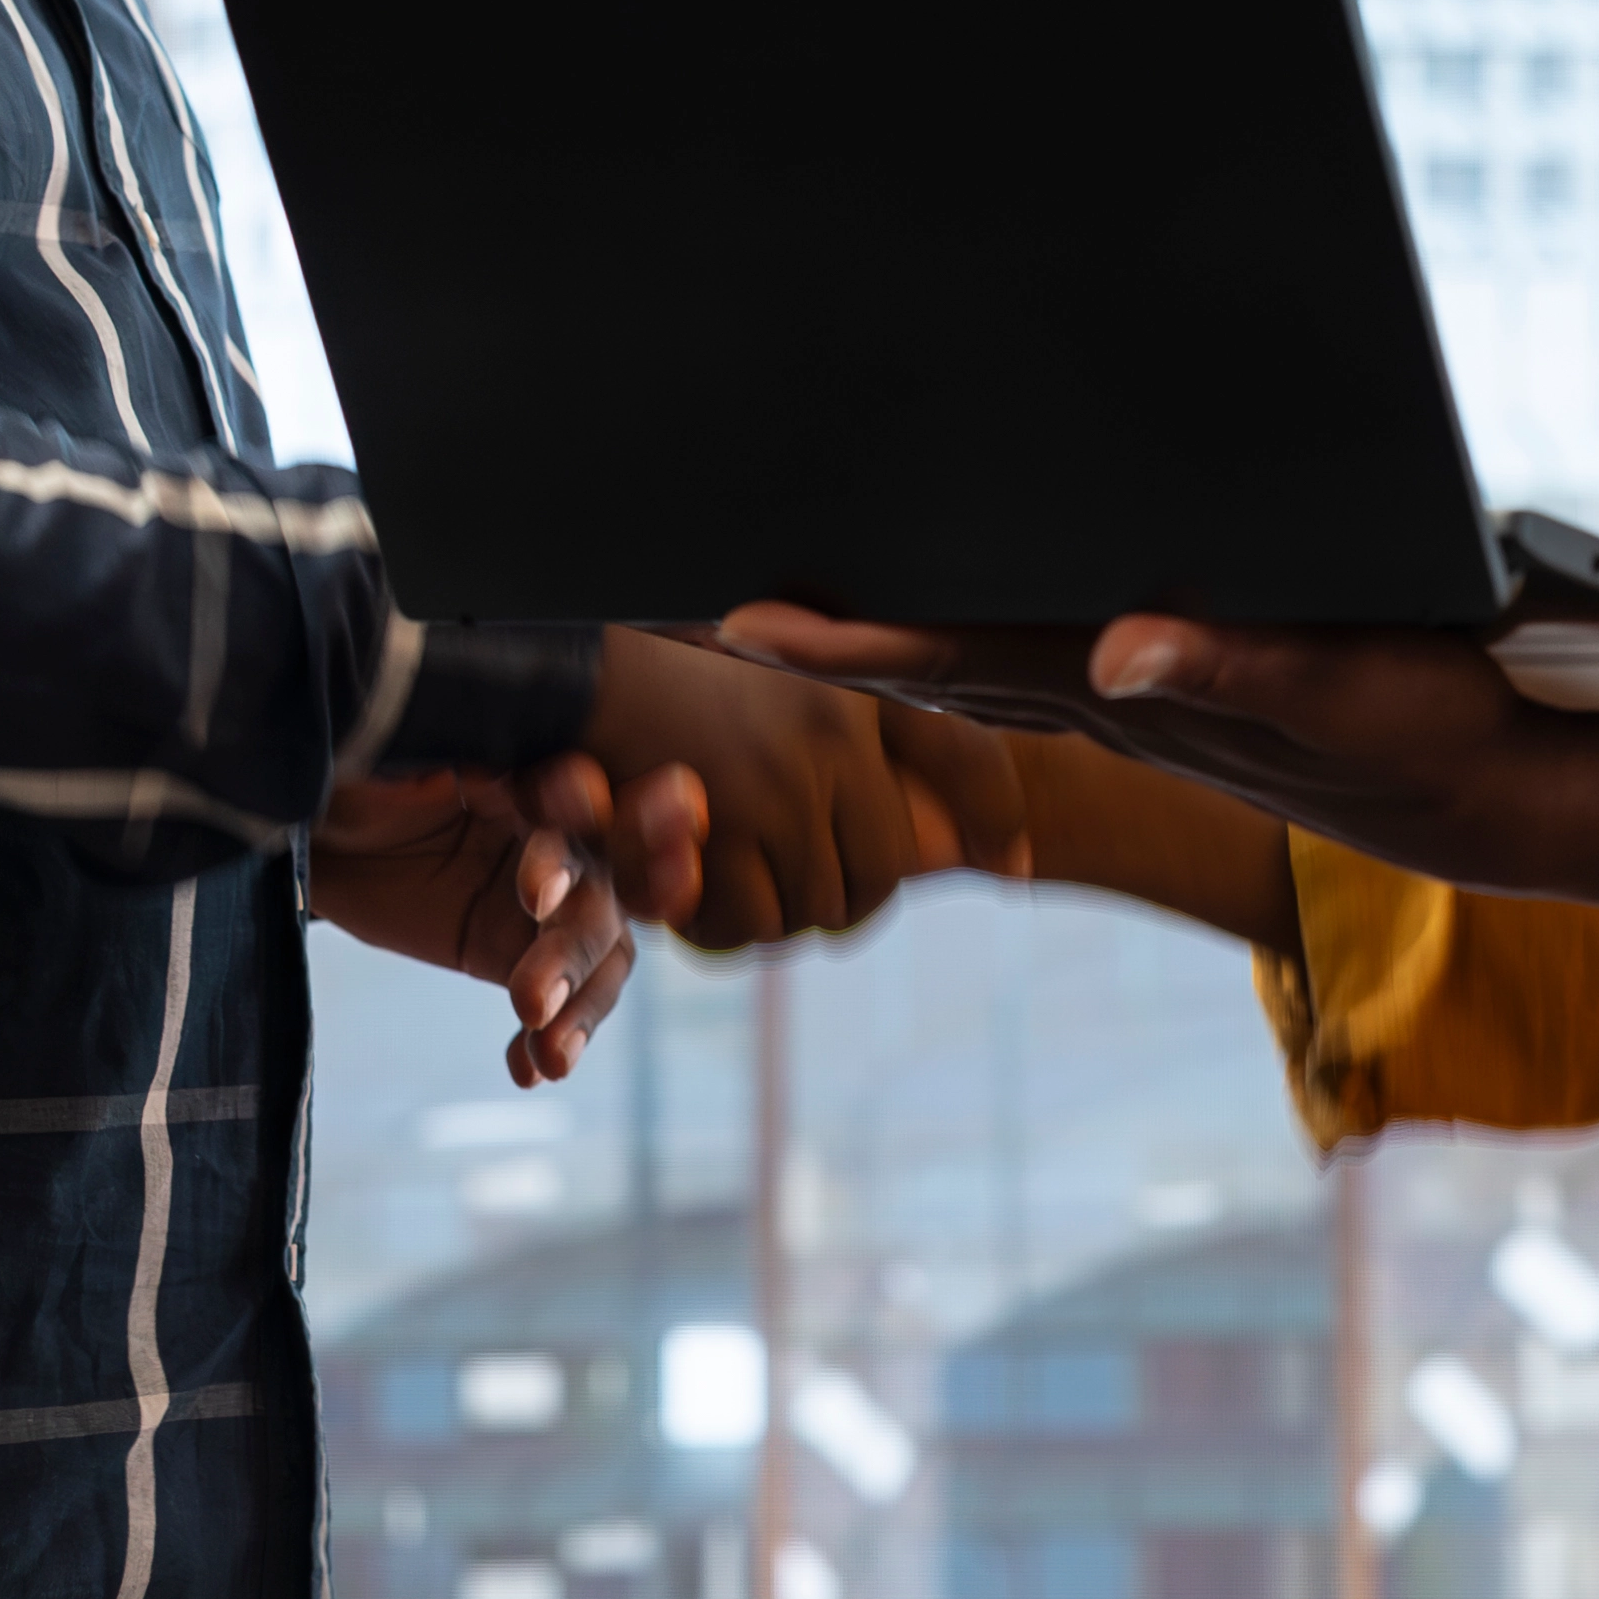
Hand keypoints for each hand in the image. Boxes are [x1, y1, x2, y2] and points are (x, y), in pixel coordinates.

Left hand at [309, 751, 636, 1083]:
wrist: (322, 840)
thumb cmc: (346, 787)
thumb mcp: (366, 778)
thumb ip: (408, 779)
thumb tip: (437, 784)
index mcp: (523, 776)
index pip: (572, 804)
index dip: (571, 847)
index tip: (534, 893)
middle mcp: (552, 834)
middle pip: (598, 892)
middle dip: (573, 948)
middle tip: (531, 999)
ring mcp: (545, 902)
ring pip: (599, 953)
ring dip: (583, 1006)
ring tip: (553, 1056)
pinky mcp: (518, 954)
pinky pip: (559, 1004)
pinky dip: (550, 1040)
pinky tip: (530, 1071)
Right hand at [584, 626, 1034, 951]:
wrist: (576, 670)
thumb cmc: (695, 669)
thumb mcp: (817, 670)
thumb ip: (922, 744)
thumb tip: (1022, 859)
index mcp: (848, 704)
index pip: (948, 788)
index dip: (991, 826)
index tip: (1018, 862)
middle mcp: (819, 753)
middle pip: (873, 881)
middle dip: (845, 890)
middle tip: (805, 866)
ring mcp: (761, 802)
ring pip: (806, 913)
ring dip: (777, 910)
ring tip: (747, 869)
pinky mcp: (699, 844)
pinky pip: (738, 929)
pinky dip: (722, 923)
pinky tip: (702, 883)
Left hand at [712, 606, 1598, 949]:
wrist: (1499, 796)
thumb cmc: (1428, 729)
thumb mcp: (1342, 688)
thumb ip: (1229, 669)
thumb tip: (1113, 653)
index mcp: (1139, 692)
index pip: (965, 658)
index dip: (851, 644)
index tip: (746, 621)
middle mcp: (1119, 700)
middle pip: (940, 662)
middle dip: (828, 637)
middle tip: (709, 604)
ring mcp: (1143, 703)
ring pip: (981, 664)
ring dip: (884, 636)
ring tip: (787, 601)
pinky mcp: (1178, 693)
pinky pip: (1042, 663)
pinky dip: (968, 644)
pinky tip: (933, 618)